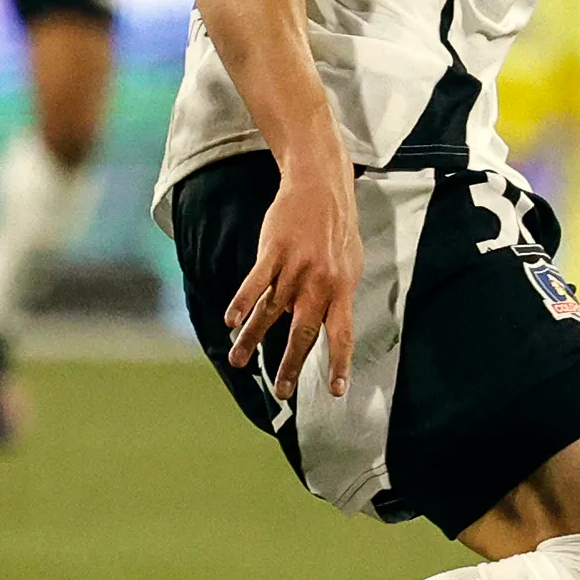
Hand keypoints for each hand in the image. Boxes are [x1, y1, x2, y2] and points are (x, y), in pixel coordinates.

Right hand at [226, 159, 358, 399]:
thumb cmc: (336, 231)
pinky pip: (255, 283)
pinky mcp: (273, 251)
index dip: (339, 363)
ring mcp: (295, 267)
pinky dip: (241, 303)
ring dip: (253, 340)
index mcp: (341, 289)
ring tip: (238, 361)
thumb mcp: (348, 266)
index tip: (336, 391)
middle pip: (304, 332)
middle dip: (291, 365)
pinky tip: (230, 322)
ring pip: (271, 311)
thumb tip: (323, 327)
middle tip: (282, 392)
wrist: (321, 187)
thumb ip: (336, 298)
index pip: (342, 334)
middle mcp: (319, 283)